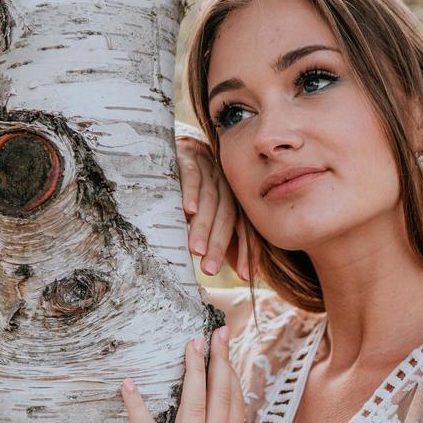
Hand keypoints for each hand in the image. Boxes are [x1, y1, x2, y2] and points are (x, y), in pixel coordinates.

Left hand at [120, 326, 243, 422]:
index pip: (235, 405)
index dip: (233, 375)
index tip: (230, 351)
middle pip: (221, 397)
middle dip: (219, 362)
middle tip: (216, 334)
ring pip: (195, 405)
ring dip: (193, 372)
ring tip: (190, 345)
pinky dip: (136, 407)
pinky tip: (128, 385)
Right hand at [176, 133, 253, 279]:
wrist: (175, 146)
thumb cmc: (192, 190)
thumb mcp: (209, 213)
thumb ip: (224, 238)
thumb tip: (242, 271)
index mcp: (234, 198)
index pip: (245, 226)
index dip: (246, 250)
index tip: (245, 275)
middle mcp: (225, 184)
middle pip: (226, 216)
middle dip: (219, 244)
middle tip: (210, 269)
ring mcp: (208, 170)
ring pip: (209, 201)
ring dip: (202, 226)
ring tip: (196, 250)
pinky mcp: (188, 158)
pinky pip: (192, 177)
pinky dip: (190, 193)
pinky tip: (187, 211)